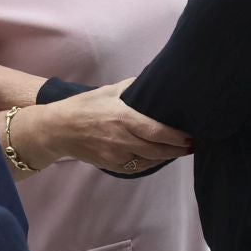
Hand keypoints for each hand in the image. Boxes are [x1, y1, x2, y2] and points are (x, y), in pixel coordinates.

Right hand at [24, 82, 191, 173]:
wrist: (58, 130)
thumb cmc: (84, 106)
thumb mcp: (108, 91)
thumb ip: (132, 88)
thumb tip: (153, 82)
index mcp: (122, 117)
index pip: (156, 131)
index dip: (176, 137)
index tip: (191, 136)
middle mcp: (121, 139)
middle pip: (158, 150)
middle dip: (178, 149)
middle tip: (192, 145)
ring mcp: (116, 156)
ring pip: (150, 161)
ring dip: (166, 157)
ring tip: (179, 150)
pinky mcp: (112, 166)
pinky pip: (138, 168)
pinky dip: (151, 163)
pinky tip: (159, 157)